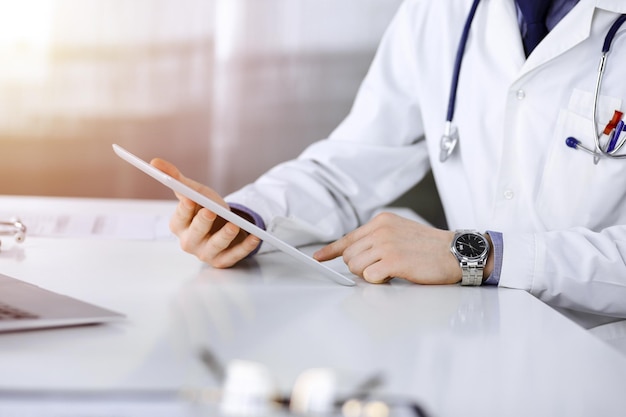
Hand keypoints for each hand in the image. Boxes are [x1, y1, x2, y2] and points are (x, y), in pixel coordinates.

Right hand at [150, 158, 260, 267]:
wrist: (223, 225)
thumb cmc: (206, 209)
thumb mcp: (194, 192)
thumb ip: (176, 179)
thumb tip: (155, 162)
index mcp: (178, 226)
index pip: (179, 219)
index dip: (184, 210)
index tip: (189, 199)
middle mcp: (189, 242)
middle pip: (194, 235)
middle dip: (202, 223)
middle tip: (210, 211)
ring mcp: (206, 253)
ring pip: (215, 247)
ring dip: (224, 236)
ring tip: (233, 225)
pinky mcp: (223, 261)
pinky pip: (234, 255)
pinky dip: (245, 247)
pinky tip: (255, 237)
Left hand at [313, 212, 460, 283]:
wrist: (456, 252)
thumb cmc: (430, 247)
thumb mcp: (400, 232)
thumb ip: (377, 239)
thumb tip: (354, 254)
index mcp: (382, 221)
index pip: (348, 237)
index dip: (331, 250)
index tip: (319, 257)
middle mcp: (381, 230)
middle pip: (349, 256)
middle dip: (361, 267)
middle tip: (382, 268)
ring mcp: (386, 244)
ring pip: (356, 267)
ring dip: (370, 274)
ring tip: (391, 270)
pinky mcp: (393, 261)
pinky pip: (369, 276)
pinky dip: (379, 280)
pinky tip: (394, 275)